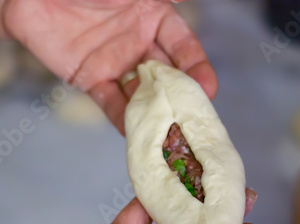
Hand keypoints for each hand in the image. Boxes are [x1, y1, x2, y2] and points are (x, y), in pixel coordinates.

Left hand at [0, 0, 217, 134]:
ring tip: (169, 134)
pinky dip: (123, 118)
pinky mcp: (91, 79)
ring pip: (142, 92)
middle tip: (193, 120)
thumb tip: (186, 0)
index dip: (197, 66)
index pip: (183, 45)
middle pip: (167, 74)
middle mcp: (139, 43)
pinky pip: (110, 101)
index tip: (209, 87)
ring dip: (155, 112)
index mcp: (153, 16)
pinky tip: (136, 134)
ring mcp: (116, 63)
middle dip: (181, 97)